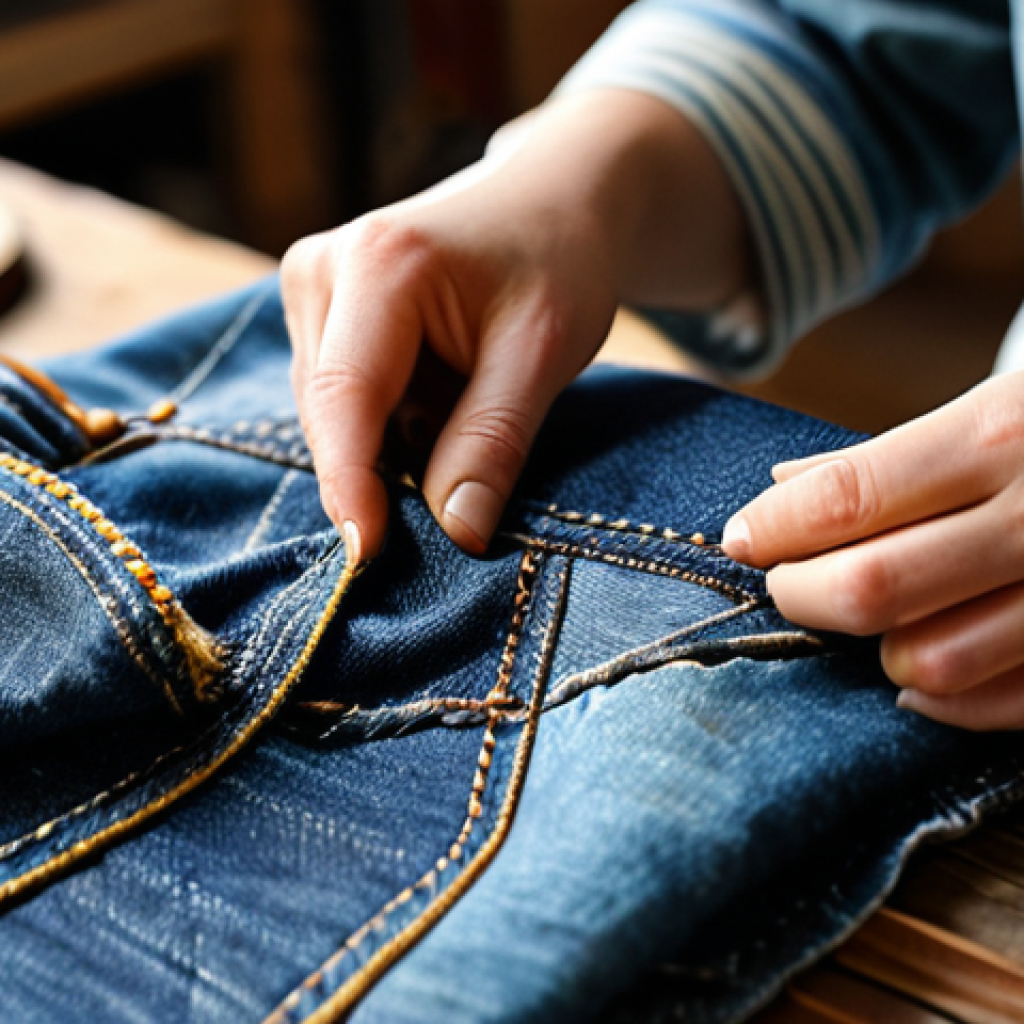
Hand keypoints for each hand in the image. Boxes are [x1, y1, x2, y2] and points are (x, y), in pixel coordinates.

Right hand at [282, 90, 750, 562]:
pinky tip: (437, 402)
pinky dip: (388, 421)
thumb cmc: (558, 262)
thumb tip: (457, 533)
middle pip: (333, 413)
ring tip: (464, 413)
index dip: (351, 485)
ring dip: (389, 442)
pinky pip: (339, 396)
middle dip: (381, 470)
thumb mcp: (543, 353)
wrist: (553, 198)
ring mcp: (313, 283)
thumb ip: (493, 442)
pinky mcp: (320, 305)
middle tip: (457, 498)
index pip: (344, 399)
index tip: (367, 557)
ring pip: (333, 412)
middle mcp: (323, 266)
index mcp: (380, 265)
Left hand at [722, 372, 1023, 729]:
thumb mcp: (993, 409)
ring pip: (933, 662)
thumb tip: (780, 488)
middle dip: (801, 593)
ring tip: (859, 619)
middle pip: (872, 587)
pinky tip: (912, 673)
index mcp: (1004, 433)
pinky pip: (1008, 706)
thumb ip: (885, 458)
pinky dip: (945, 701)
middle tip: (785, 580)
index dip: (772, 527)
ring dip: (872, 650)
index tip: (741, 537)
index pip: (846, 499)